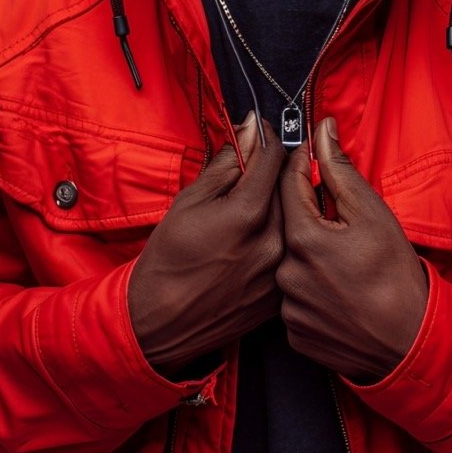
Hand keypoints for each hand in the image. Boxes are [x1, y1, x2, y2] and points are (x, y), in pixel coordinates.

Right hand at [128, 114, 284, 375]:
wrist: (161, 321)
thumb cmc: (169, 257)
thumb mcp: (189, 200)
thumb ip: (226, 164)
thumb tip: (249, 131)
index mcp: (248, 214)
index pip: (274, 158)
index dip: (266, 138)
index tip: (259, 133)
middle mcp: (272, 242)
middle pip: (286, 187)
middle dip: (270, 171)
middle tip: (251, 169)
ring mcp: (279, 271)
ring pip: (290, 219)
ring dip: (275, 205)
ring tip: (248, 209)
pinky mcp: (280, 294)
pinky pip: (287, 251)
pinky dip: (275, 237)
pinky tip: (251, 240)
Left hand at [277, 117, 427, 381]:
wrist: (409, 342)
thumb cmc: (395, 274)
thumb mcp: (371, 211)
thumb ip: (338, 168)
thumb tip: (322, 131)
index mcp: (301, 238)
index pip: (288, 185)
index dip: (300, 165)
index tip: (309, 154)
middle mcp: (286, 273)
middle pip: (288, 227)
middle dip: (308, 214)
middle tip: (336, 216)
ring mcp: (288, 307)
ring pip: (291, 264)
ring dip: (309, 254)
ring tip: (342, 260)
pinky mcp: (294, 333)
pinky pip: (296, 298)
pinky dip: (311, 288)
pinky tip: (336, 289)